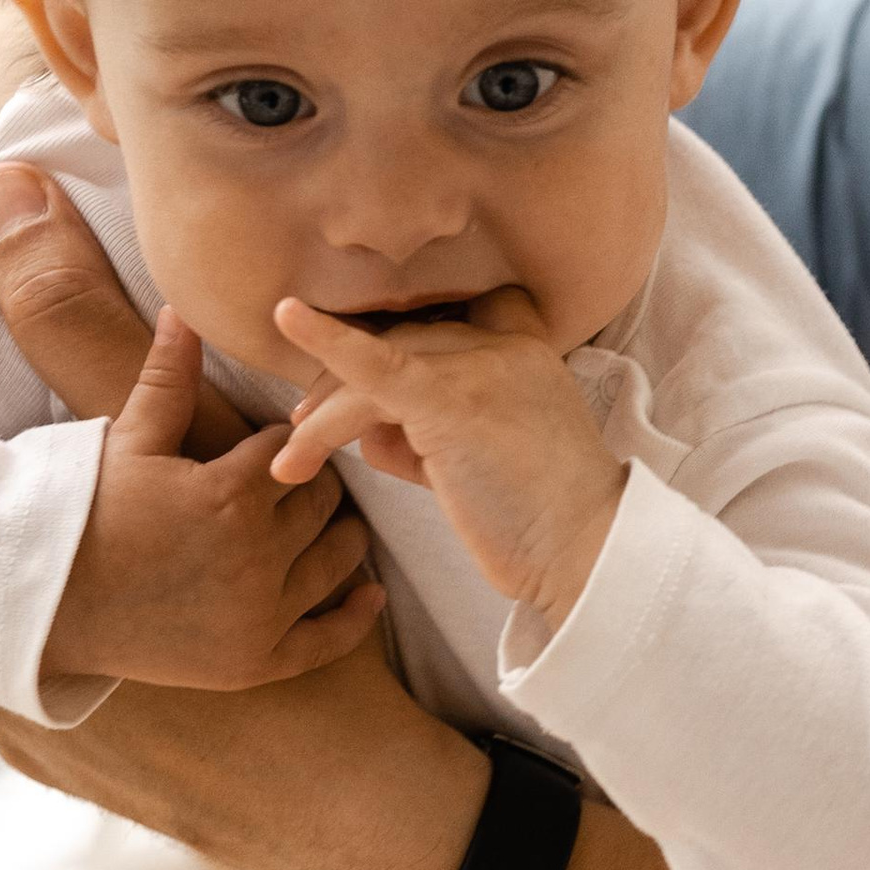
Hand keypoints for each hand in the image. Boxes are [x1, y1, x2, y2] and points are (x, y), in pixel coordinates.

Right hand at [40, 303, 387, 691]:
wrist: (42, 605)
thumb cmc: (83, 515)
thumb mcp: (127, 442)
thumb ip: (169, 380)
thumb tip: (184, 310)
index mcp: (231, 493)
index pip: (292, 452)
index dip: (283, 444)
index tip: (275, 445)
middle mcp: (257, 554)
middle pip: (322, 504)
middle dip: (314, 486)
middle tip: (303, 482)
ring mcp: (259, 614)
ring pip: (336, 561)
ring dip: (341, 539)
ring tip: (333, 526)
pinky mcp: (254, 662)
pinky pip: (327, 641)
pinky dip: (355, 617)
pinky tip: (370, 595)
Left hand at [271, 290, 626, 627]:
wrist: (583, 551)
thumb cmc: (535, 522)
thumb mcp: (475, 466)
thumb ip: (426, 439)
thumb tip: (367, 436)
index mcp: (523, 351)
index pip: (451, 321)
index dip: (405, 341)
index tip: (365, 371)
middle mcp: (505, 345)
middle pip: (402, 341)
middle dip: (344, 383)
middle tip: (306, 427)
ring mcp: (481, 365)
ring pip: (378, 365)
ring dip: (325, 411)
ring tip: (294, 458)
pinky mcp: (451, 399)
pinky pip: (375, 364)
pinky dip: (326, 342)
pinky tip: (285, 318)